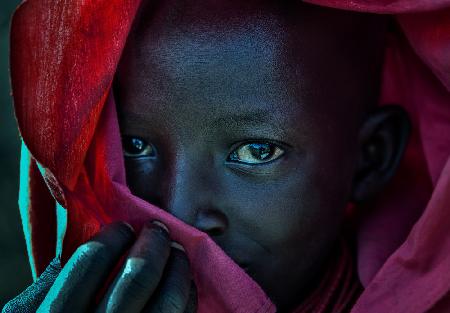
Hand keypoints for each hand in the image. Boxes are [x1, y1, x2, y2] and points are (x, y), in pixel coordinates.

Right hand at [2, 221, 196, 312]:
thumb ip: (52, 287)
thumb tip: (82, 243)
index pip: (90, 264)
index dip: (113, 238)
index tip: (124, 226)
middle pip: (136, 279)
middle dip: (153, 245)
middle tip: (158, 229)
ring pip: (167, 303)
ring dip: (177, 269)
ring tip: (177, 251)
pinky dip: (187, 297)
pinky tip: (184, 284)